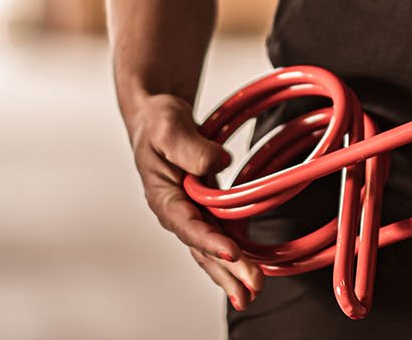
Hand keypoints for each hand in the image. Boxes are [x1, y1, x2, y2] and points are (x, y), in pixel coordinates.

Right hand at [127, 94, 263, 309]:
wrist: (159, 119)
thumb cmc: (158, 123)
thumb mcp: (168, 127)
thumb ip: (189, 146)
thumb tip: (218, 162)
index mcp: (163, 196)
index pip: (186, 224)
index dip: (208, 240)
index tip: (230, 252)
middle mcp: (178, 212)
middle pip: (202, 248)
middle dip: (227, 270)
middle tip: (251, 289)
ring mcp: (194, 213)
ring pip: (213, 250)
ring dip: (233, 272)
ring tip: (253, 293)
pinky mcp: (208, 209)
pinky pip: (223, 237)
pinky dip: (237, 257)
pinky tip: (251, 274)